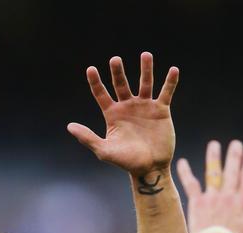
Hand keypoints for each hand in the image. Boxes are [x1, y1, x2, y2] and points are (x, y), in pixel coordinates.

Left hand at [67, 52, 178, 176]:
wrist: (149, 168)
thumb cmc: (125, 161)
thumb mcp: (104, 149)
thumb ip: (87, 137)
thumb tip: (69, 126)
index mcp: (112, 114)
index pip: (101, 93)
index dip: (95, 82)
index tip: (90, 69)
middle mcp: (127, 107)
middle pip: (121, 84)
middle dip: (118, 72)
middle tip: (115, 59)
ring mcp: (144, 107)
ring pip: (145, 83)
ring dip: (145, 69)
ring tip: (146, 54)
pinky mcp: (161, 110)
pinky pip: (166, 93)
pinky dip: (170, 82)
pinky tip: (173, 69)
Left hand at [177, 140, 242, 232]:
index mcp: (242, 202)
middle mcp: (227, 196)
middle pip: (232, 171)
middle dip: (234, 156)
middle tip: (235, 144)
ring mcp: (211, 198)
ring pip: (213, 173)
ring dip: (214, 157)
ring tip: (214, 144)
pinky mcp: (197, 202)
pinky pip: (190, 184)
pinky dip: (185, 172)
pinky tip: (181, 162)